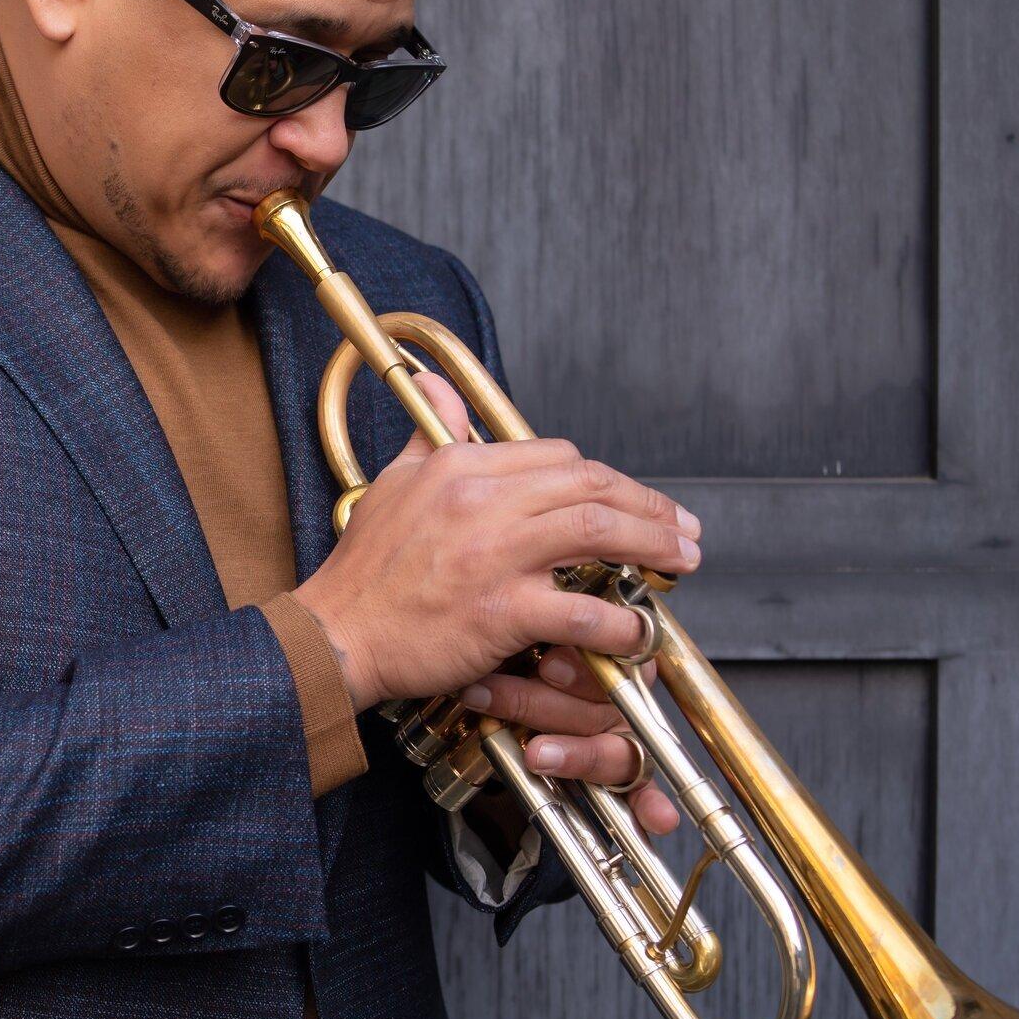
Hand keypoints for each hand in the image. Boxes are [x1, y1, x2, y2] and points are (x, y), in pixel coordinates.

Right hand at [290, 367, 699, 820]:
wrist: (336, 635)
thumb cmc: (364, 572)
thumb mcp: (394, 483)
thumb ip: (430, 432)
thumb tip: (436, 383)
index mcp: (460, 466)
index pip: (558, 456)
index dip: (607, 480)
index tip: (630, 502)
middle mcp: (482, 500)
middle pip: (591, 485)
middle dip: (649, 506)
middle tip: (682, 529)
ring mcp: (494, 555)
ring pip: (598, 531)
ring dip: (653, 545)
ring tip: (681, 561)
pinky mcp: (501, 610)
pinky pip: (582, 609)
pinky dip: (621, 619)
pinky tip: (637, 628)